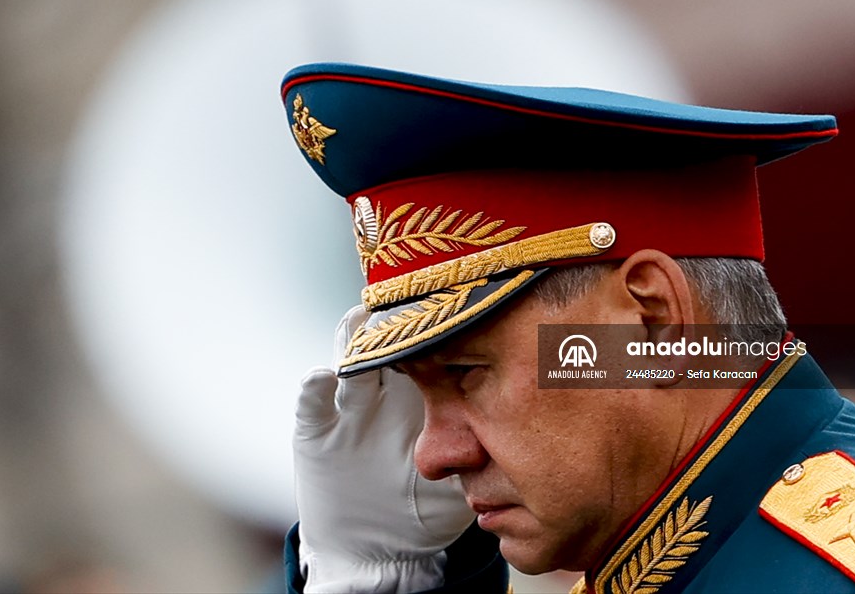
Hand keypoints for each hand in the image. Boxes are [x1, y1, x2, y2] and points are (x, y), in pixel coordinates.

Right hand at [293, 306, 475, 592]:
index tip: (459, 308)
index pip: (429, 349)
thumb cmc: (427, 507)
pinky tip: (322, 377)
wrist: (376, 549)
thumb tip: (542, 428)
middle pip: (387, 342)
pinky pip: (312, 406)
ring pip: (350, 362)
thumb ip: (489, 450)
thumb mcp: (462, 478)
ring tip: (360, 325)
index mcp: (419, 396)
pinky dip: (316, 389)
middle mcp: (384, 393)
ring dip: (352, 339)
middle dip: (396, 322)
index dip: (441, 330)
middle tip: (407, 304)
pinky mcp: (317, 435)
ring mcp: (349, 411)